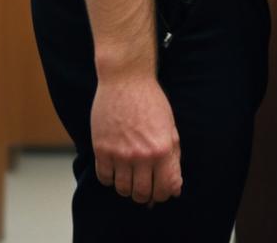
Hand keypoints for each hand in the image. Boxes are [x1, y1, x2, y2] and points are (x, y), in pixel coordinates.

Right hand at [90, 74, 182, 204]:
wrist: (126, 79)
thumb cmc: (151, 101)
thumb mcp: (170, 128)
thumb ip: (174, 159)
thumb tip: (175, 188)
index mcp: (163, 149)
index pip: (166, 188)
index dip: (165, 194)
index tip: (161, 192)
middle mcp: (142, 155)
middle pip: (143, 193)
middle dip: (146, 197)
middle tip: (145, 190)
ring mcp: (120, 153)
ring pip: (123, 189)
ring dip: (128, 189)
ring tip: (130, 180)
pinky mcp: (102, 149)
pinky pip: (104, 177)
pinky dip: (110, 179)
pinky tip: (116, 170)